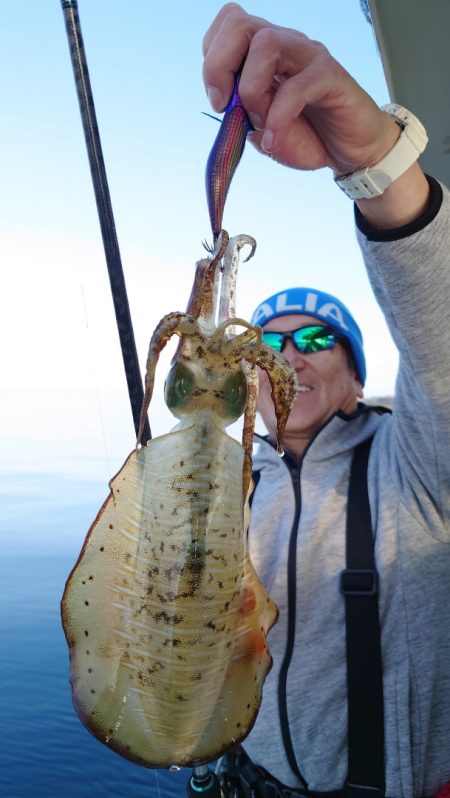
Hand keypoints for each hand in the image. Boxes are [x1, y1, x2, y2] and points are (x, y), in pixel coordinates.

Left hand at [203, 3, 399, 173]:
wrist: (349, 152)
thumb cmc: (308, 136)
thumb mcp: (262, 129)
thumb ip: (241, 115)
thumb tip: (227, 104)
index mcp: (264, 52)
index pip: (230, 24)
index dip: (212, 57)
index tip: (218, 100)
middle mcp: (285, 44)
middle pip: (240, 23)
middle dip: (218, 65)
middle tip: (224, 105)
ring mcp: (309, 56)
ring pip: (267, 44)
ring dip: (251, 89)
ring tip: (258, 122)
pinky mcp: (331, 76)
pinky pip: (297, 86)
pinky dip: (278, 117)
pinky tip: (274, 141)